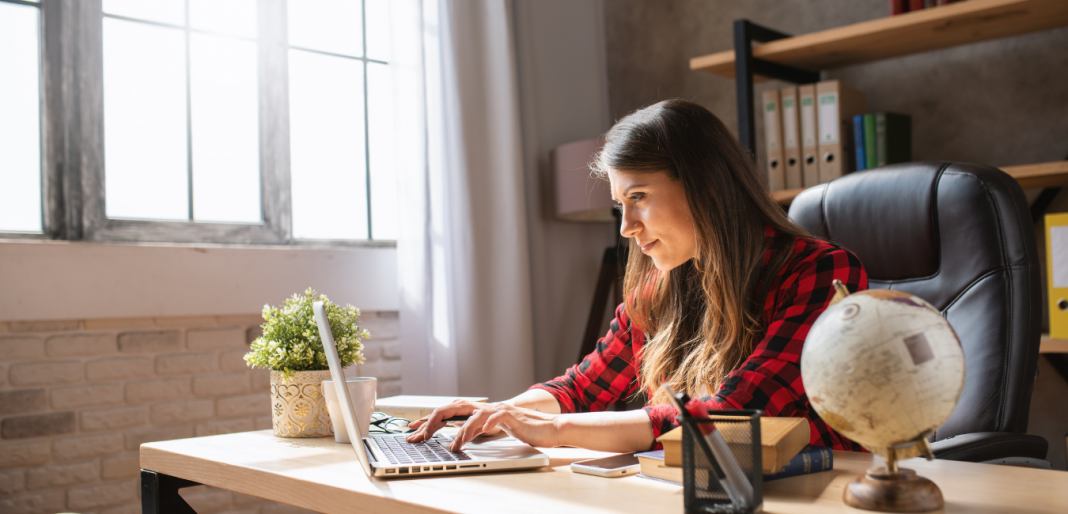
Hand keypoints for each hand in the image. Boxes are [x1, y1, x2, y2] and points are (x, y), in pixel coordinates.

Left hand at [406, 401, 559, 451]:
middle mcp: (485, 407)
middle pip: (452, 407)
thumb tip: (457, 438)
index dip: (428, 419)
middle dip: (433, 421)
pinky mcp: (510, 416)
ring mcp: (497, 410)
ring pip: (471, 415)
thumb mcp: (492, 431)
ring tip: (454, 445)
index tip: (412, 430)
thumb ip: (476, 430)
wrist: (547, 428)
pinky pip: (494, 418)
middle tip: (420, 437)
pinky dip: (484, 425)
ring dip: (460, 431)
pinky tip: (478, 433)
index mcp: (478, 411)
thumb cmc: (521, 430)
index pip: (448, 411)